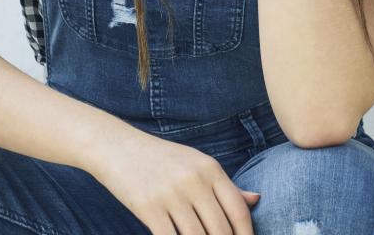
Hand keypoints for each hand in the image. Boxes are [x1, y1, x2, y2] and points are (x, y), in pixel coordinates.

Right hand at [89, 128, 260, 233]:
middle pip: (220, 229)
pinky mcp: (149, 208)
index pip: (238, 211)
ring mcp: (171, 194)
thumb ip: (225, 184)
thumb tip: (256, 200)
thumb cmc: (161, 159)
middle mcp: (194, 180)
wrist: (117, 147)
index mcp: (210, 168)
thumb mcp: (196, 164)